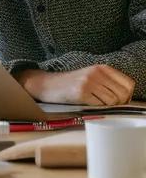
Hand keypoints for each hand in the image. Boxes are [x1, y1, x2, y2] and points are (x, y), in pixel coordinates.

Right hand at [15, 64, 135, 107]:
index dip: (127, 96)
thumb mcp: (91, 77)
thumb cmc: (70, 84)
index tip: (118, 101)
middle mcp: (97, 72)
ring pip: (113, 101)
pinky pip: (100, 105)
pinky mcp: (81, 92)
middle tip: (107, 106)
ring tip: (96, 105)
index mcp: (102, 68)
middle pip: (123, 94)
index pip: (129, 84)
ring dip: (107, 107)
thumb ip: (108, 82)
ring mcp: (88, 82)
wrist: (47, 84)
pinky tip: (89, 105)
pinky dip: (97, 109)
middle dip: (119, 103)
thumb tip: (126, 98)